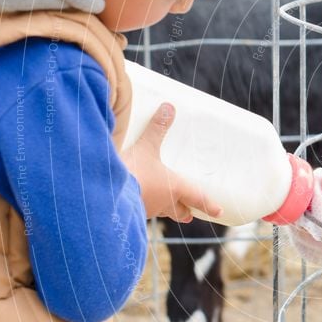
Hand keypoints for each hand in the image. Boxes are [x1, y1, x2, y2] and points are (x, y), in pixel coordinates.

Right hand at [122, 102, 222, 221]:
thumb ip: (157, 128)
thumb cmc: (132, 172)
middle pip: (179, 211)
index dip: (209, 205)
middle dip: (184, 211)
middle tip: (189, 212)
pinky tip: (135, 200)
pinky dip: (141, 207)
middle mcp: (163, 203)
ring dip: (163, 208)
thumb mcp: (145, 147)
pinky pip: (139, 212)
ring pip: (160, 212)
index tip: (219, 211)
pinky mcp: (128, 214)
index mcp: (175, 188)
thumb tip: (169, 108)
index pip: (198, 199)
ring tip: (161, 202)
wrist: (102, 195)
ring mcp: (145, 211)